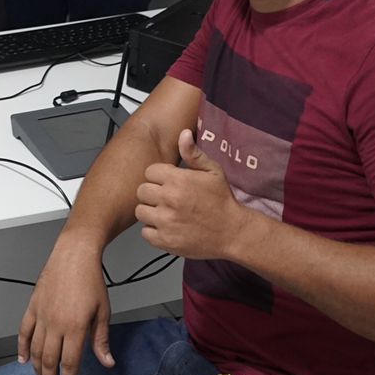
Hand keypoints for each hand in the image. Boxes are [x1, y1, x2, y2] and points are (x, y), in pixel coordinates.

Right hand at [17, 231, 113, 374]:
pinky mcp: (33, 306)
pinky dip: (21, 347)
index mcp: (75, 327)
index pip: (70, 364)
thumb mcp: (103, 311)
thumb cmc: (90, 280)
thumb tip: (106, 361)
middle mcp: (56, 323)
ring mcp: (42, 315)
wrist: (74, 254)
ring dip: (36, 369)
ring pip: (35, 350)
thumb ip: (101, 339)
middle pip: (49, 361)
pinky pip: (24, 331)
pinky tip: (23, 359)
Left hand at [135, 130, 247, 259]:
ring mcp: (166, 221)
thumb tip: (183, 133)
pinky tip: (167, 227)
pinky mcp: (165, 240)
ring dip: (150, 212)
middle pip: (141, 191)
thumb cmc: (222, 201)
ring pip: (140, 211)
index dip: (158, 177)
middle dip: (152, 193)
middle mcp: (169, 199)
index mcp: (178, 180)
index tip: (168, 183)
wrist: (233, 232)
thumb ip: (194, 154)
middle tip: (165, 199)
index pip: (149, 172)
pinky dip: (153, 231)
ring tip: (165, 213)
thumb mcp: (213, 172)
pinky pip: (145, 232)